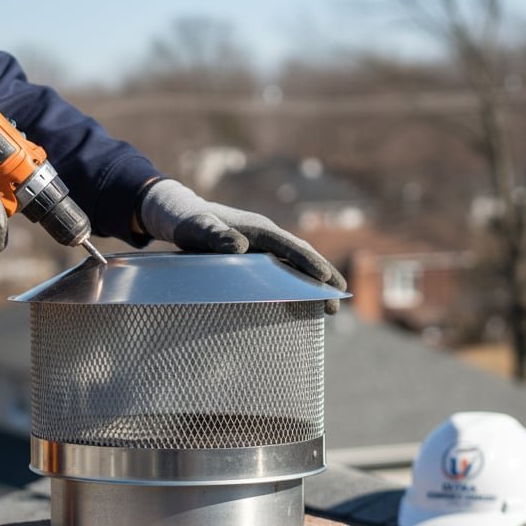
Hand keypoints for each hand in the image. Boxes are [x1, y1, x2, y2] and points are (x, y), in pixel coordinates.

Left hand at [139, 179, 347, 311]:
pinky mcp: (260, 255)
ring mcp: (265, 245)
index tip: (326, 279)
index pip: (290, 246)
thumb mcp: (198, 230)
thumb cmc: (191, 225)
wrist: (186, 217)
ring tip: (329, 308)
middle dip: (323, 276)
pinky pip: (285, 269)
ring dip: (314, 283)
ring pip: (297, 263)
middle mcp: (268, 236)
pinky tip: (302, 302)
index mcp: (258, 229)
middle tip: (340, 299)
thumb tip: (240, 246)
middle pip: (302, 255)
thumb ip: (215, 236)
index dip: (308, 262)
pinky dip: (298, 283)